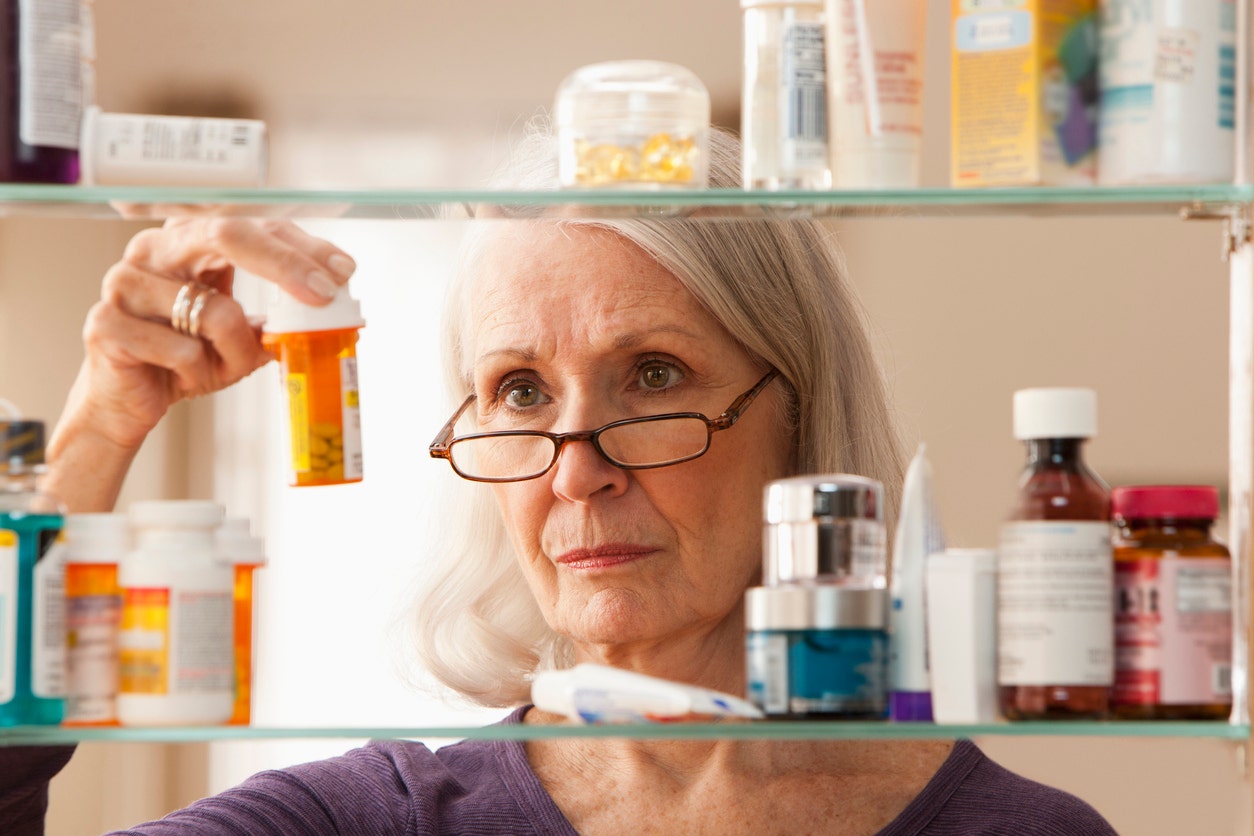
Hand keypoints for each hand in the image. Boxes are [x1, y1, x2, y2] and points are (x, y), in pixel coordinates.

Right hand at [46, 217, 355, 510]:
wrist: (127, 402)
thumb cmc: (183, 361)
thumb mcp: (241, 339)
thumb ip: (278, 321)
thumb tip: (334, 311)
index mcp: (189, 242)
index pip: (254, 227)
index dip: (301, 247)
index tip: (341, 270)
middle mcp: (154, 250)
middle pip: (226, 234)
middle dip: (284, 264)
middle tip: (323, 294)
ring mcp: (124, 281)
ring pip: (213, 311)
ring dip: (233, 352)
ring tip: (214, 366)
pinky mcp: (106, 323)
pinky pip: (181, 350)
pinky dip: (196, 373)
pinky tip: (179, 376)